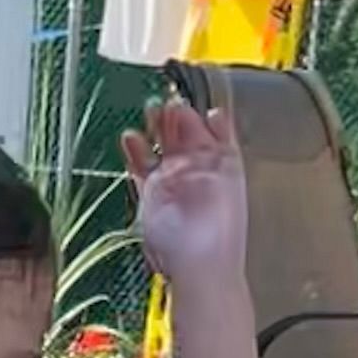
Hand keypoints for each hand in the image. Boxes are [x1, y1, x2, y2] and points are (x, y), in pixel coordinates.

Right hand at [123, 98, 247, 290]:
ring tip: (148, 112)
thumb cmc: (218, 227)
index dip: (197, 111)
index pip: (208, 126)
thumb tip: (210, 113)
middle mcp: (196, 170)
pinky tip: (131, 138)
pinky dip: (135, 151)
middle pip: (182, 133)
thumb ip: (216, 141)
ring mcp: (172, 182)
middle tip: (165, 102)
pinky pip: (141, 167)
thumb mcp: (226, 172)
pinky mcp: (152, 196)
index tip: (186, 96)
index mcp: (220, 162)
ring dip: (153, 129)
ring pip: (159, 147)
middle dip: (173, 115)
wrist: (197, 261)